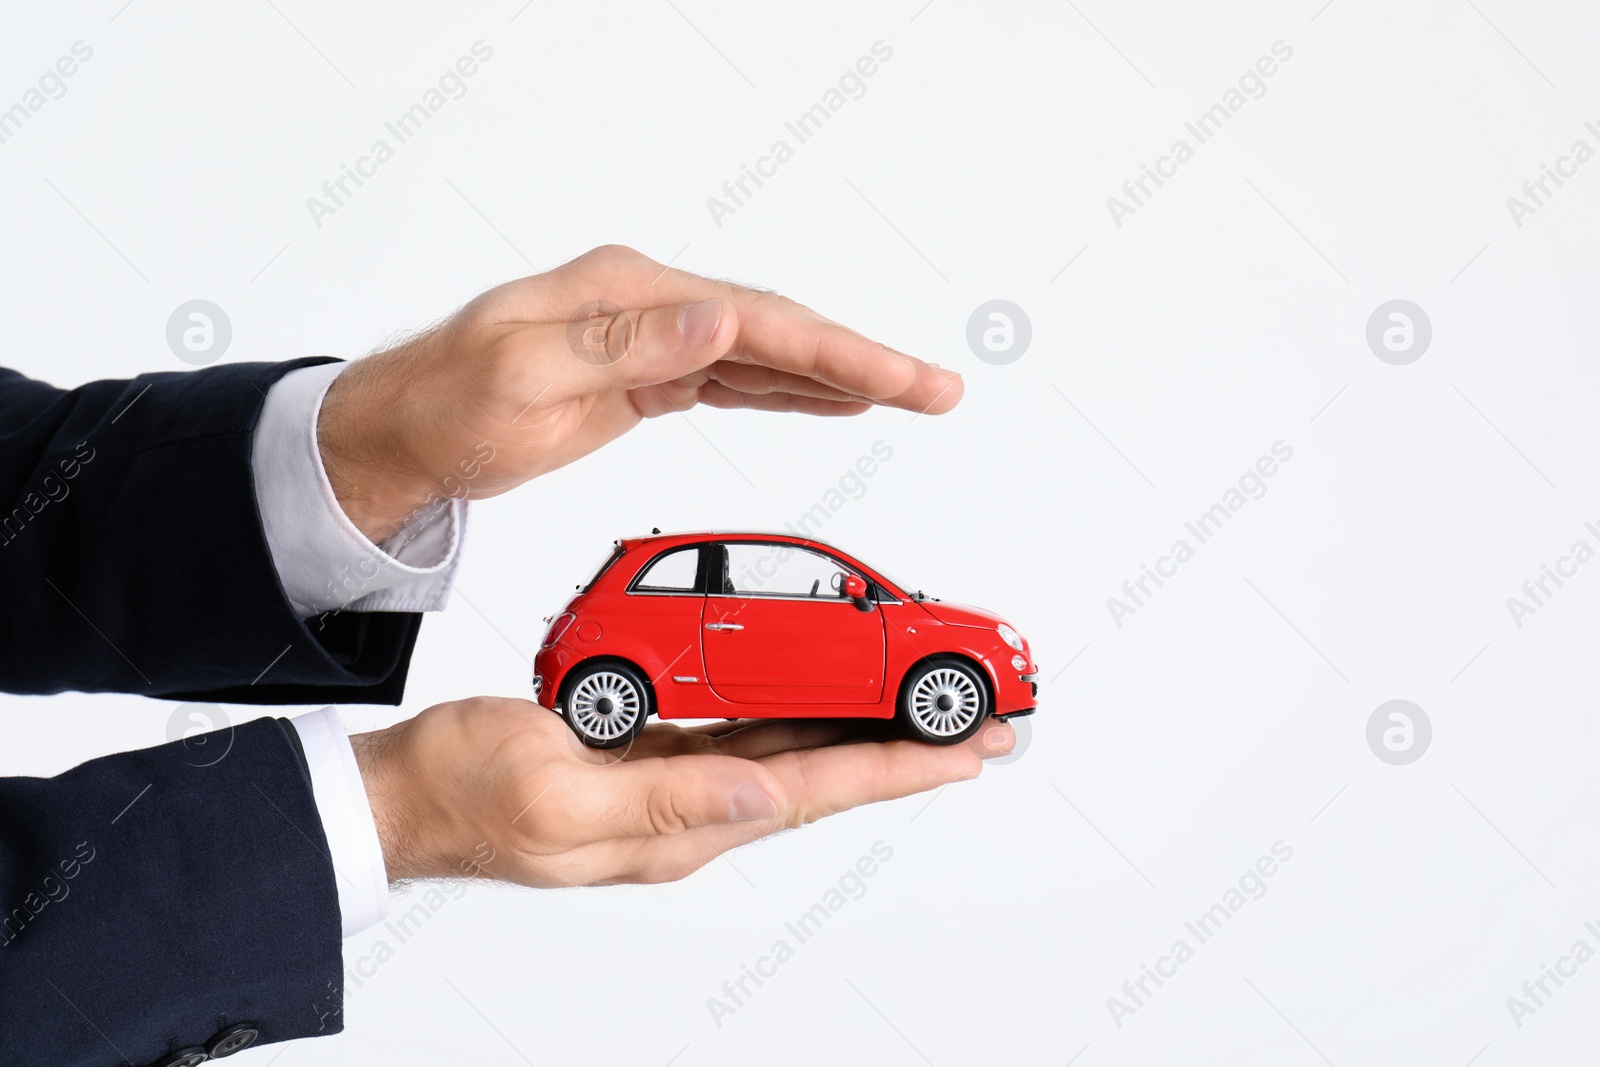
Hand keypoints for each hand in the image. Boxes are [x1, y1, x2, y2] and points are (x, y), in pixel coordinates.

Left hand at [317, 245, 964, 541]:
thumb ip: (626, 345)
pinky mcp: (646, 376)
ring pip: (765, 354)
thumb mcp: (525, 376)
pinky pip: (735, 378)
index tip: (898, 380)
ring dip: (838, 375)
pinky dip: (789, 388)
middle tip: (938, 390)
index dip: (836, 351)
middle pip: (778, 330)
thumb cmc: (446, 404)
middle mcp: (648, 305)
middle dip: (863, 362)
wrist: (405, 432)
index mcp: (627, 293)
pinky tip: (829, 397)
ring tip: (910, 393)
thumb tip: (718, 315)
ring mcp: (650, 337)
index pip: (754, 319)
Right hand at [352, 697, 1014, 885]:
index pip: (813, 794)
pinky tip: (821, 697)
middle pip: (823, 776)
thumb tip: (765, 795)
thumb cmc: (464, 794)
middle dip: (904, 752)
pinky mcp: (650, 757)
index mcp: (677, 825)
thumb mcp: (557, 798)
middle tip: (981, 731)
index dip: (895, 770)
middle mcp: (690, 809)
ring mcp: (672, 783)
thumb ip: (666, 799)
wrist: (406, 792)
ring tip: (925, 715)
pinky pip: (744, 733)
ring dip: (862, 733)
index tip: (967, 755)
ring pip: (793, 752)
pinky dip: (796, 713)